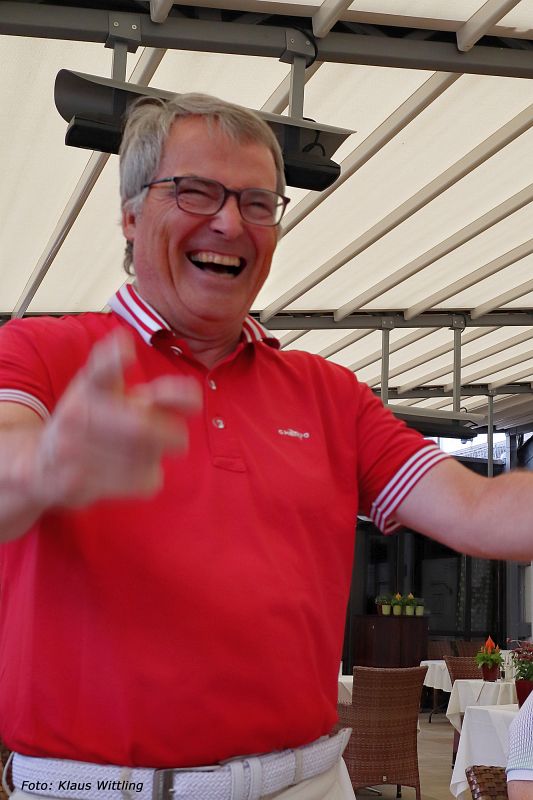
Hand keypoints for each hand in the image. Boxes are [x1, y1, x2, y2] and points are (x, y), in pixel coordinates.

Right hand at [30, 329, 201, 507]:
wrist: (40, 463)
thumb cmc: (92, 423)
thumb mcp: (115, 398)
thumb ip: (158, 394)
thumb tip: (194, 396)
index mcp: (91, 387)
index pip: (102, 370)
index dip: (114, 360)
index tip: (126, 350)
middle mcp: (78, 414)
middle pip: (140, 427)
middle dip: (170, 434)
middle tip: (179, 438)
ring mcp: (74, 449)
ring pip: (144, 457)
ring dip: (156, 456)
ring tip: (147, 453)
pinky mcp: (77, 482)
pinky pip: (137, 482)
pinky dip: (148, 478)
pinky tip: (134, 473)